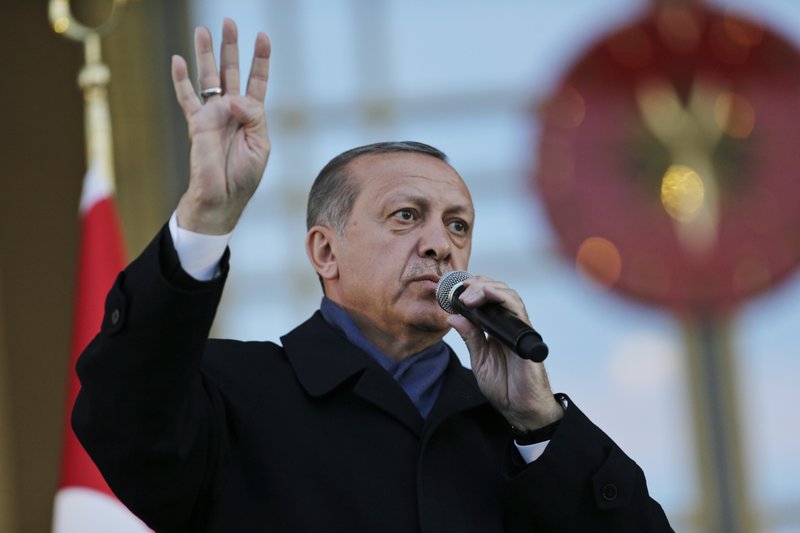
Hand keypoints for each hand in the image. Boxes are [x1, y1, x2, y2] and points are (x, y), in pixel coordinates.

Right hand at [171, 19, 270, 233]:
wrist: (222, 198)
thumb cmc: (244, 176)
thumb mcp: (260, 145)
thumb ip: (253, 117)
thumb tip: (234, 98)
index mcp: (252, 115)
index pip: (257, 80)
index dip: (260, 59)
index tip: (263, 37)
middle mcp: (232, 111)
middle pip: (231, 71)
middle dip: (231, 47)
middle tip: (229, 22)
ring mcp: (213, 115)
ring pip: (208, 78)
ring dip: (205, 54)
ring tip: (203, 30)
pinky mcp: (196, 124)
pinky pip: (187, 98)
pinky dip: (181, 80)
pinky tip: (176, 60)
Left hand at [447, 277, 563, 430]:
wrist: (521, 409)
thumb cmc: (505, 387)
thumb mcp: (479, 359)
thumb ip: (470, 337)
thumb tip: (453, 317)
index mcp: (497, 330)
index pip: (489, 300)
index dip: (474, 288)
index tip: (456, 288)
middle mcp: (510, 326)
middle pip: (498, 291)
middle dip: (478, 285)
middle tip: (460, 292)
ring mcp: (518, 329)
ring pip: (508, 295)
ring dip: (486, 289)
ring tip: (469, 296)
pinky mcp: (525, 336)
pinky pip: (517, 310)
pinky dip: (502, 297)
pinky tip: (489, 294)